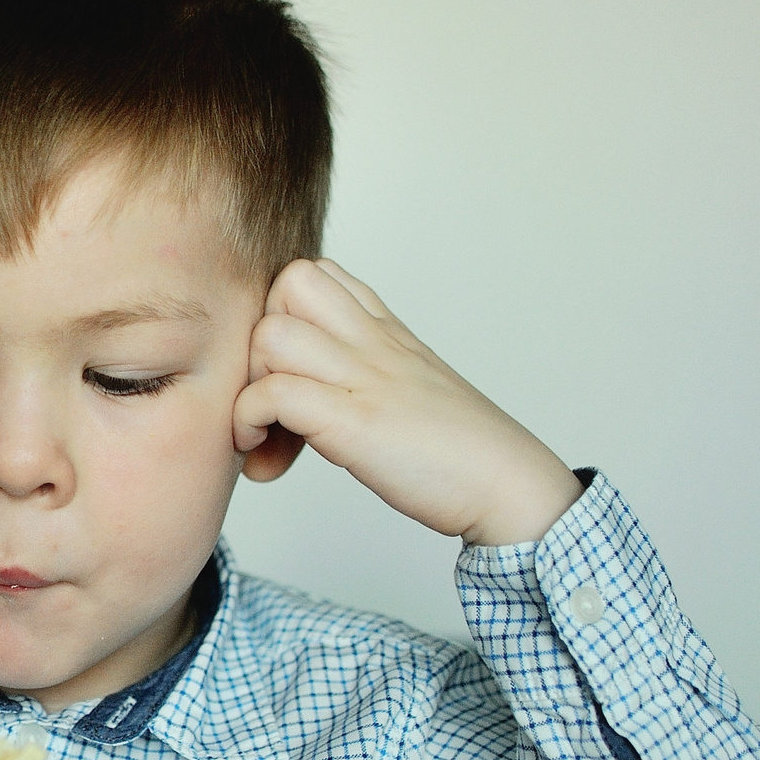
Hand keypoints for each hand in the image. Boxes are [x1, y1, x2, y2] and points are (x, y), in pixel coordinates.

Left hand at [233, 259, 584, 545]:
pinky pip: (273, 395)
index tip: (288, 371)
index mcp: (386, 331)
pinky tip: (266, 454)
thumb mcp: (408, 386)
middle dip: (258, 337)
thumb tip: (309, 388)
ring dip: (250, 383)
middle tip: (268, 394)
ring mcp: (365, 378)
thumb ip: (365, 369)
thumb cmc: (458, 449)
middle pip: (287, 283)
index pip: (317, 274)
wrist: (509, 485)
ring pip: (270, 334)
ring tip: (264, 430)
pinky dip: (251, 423)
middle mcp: (374, 343)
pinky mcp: (356, 422)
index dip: (283, 315)